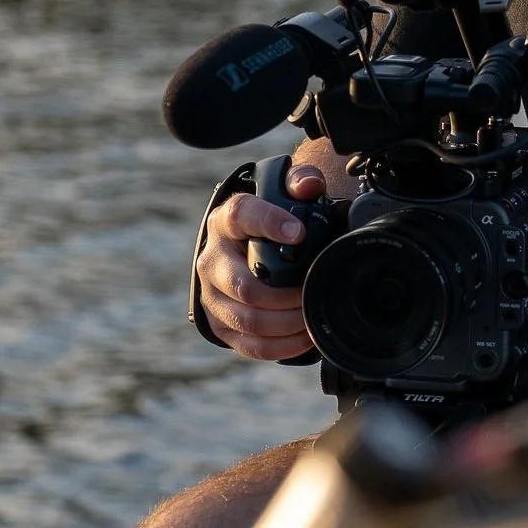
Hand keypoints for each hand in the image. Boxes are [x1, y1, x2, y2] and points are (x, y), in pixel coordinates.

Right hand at [197, 162, 325, 361]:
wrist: (239, 248)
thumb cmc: (266, 220)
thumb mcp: (280, 193)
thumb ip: (299, 181)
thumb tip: (309, 186)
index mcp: (227, 222)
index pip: (242, 216)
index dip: (269, 223)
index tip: (300, 233)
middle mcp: (212, 260)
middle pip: (245, 286)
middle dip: (286, 296)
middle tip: (315, 292)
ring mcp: (212, 295)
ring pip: (247, 320)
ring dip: (287, 324)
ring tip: (313, 317)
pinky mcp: (220, 324)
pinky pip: (249, 344)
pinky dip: (281, 346)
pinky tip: (304, 337)